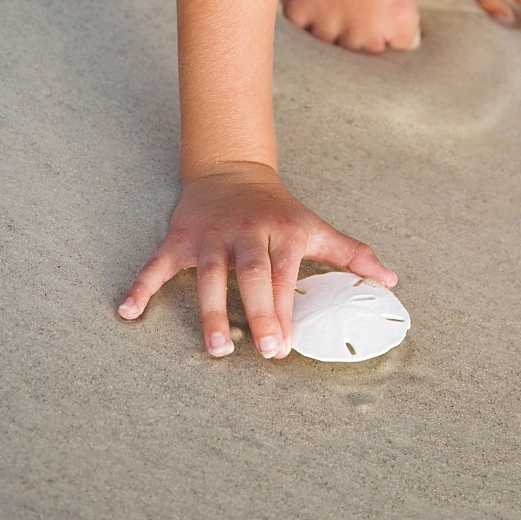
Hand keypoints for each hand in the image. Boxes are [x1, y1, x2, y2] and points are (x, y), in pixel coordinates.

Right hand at [118, 162, 396, 358]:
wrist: (232, 169)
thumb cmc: (279, 208)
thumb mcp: (315, 226)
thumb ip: (350, 254)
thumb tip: (392, 280)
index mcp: (282, 232)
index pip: (285, 273)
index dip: (287, 308)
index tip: (288, 345)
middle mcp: (247, 234)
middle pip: (252, 274)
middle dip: (259, 312)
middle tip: (265, 350)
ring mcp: (211, 236)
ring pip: (209, 275)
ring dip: (212, 312)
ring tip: (217, 349)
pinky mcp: (181, 238)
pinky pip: (158, 264)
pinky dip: (142, 286)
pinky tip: (129, 312)